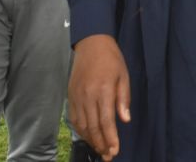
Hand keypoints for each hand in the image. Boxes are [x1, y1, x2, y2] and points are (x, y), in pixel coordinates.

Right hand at [69, 35, 130, 161]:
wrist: (91, 44)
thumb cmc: (111, 59)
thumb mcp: (123, 76)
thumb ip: (123, 99)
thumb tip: (125, 120)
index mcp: (103, 90)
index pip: (106, 121)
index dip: (110, 138)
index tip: (115, 151)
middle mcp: (87, 96)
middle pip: (93, 127)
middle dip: (101, 144)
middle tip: (108, 156)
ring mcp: (77, 97)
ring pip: (82, 125)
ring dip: (90, 140)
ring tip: (100, 150)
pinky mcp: (70, 96)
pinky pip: (74, 118)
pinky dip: (81, 130)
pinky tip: (88, 137)